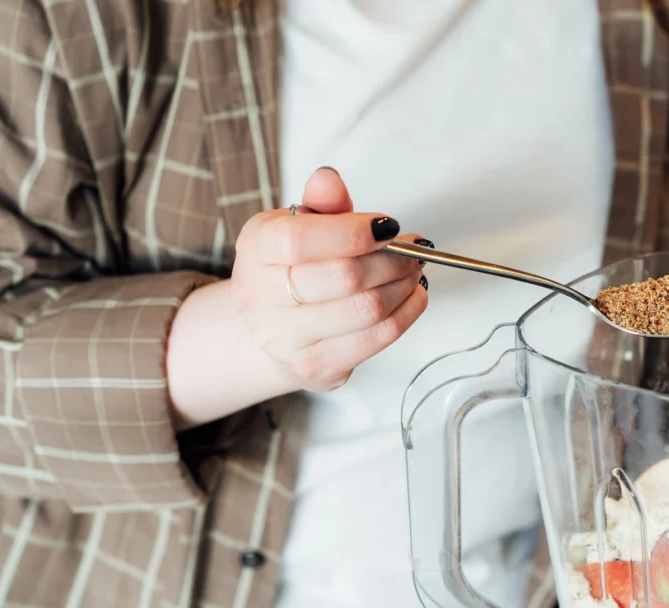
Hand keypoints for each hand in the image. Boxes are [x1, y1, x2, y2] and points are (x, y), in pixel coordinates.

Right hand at [229, 167, 428, 391]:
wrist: (272, 326)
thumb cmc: (294, 266)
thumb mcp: (299, 224)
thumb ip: (321, 203)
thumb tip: (328, 179)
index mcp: (255, 249)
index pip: (300, 239)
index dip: (353, 232)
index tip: (388, 225)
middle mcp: (259, 298)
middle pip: (344, 278)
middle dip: (393, 259)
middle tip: (413, 248)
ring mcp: (285, 339)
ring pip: (367, 309)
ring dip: (404, 285)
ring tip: (414, 270)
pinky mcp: (315, 367)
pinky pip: (377, 339)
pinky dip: (407, 313)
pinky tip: (412, 296)